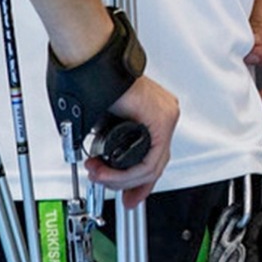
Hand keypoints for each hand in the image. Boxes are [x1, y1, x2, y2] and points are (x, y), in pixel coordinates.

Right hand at [84, 75, 179, 206]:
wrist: (94, 65)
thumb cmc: (96, 84)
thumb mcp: (105, 123)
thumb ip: (109, 143)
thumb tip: (102, 166)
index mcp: (155, 113)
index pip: (154, 157)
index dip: (139, 182)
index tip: (129, 196)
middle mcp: (165, 114)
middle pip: (154, 165)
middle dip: (128, 185)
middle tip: (105, 186)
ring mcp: (166, 116)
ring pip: (151, 167)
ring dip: (120, 179)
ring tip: (98, 175)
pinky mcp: (162, 119)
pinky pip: (150, 161)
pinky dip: (126, 173)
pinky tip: (107, 172)